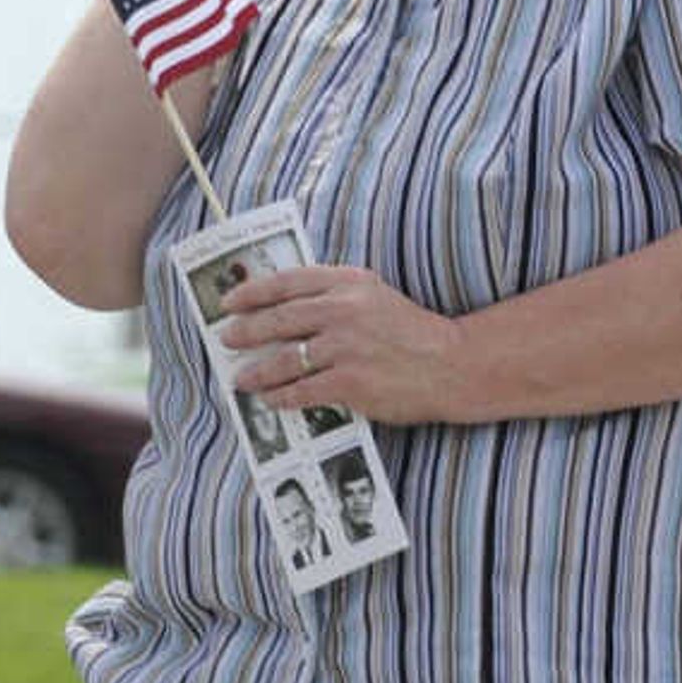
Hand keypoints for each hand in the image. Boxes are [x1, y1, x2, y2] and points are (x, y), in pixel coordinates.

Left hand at [219, 262, 467, 424]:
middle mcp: (345, 311)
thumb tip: (280, 308)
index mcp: (350, 283)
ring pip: (284, 359)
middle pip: (278, 320)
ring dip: (256, 371)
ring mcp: (346, 348)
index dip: (252, 293)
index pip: (288, 282)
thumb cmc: (411, 332)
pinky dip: (281, 396)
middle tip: (226, 339)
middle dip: (245, 331)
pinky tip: (270, 400)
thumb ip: (334, 295)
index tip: (228, 302)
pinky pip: (302, 390)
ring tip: (241, 378)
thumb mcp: (375, 296)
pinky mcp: (350, 382)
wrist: (455, 364)